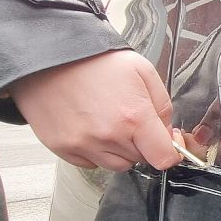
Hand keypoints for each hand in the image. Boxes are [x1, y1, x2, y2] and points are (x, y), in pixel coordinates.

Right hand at [7, 50, 182, 170]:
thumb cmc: (95, 60)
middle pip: (140, 160)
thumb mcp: (142, 70)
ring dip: (119, 150)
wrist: (50, 55)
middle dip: (142, 143)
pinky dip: (95, 151)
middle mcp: (109, 136)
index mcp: (134, 117)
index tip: (167, 143)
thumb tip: (168, 133)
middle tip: (129, 118)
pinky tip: (90, 126)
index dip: (170, 152)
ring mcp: (84, 145)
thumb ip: (163, 106)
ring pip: (116, 165)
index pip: (164, 158)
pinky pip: (90, 163)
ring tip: (108, 121)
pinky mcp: (64, 149)